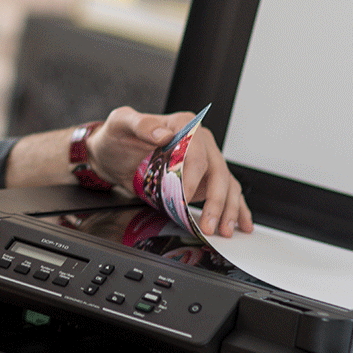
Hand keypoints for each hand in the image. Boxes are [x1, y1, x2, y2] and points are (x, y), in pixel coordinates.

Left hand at [88, 107, 252, 237]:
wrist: (112, 152)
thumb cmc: (117, 136)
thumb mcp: (121, 123)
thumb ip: (141, 125)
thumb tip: (163, 134)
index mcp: (183, 123)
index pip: (196, 151)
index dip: (192, 176)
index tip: (184, 196)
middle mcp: (198, 140)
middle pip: (217, 170)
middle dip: (216, 200)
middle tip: (208, 223)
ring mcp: (203, 160)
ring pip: (226, 183)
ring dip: (228, 208)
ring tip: (222, 229)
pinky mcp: (203, 178)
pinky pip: (225, 191)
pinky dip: (234, 208)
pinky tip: (240, 223)